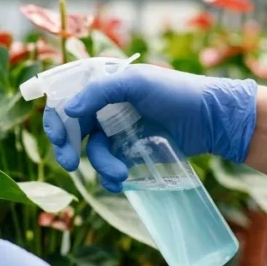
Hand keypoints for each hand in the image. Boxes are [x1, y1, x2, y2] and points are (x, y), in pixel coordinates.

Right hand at [43, 65, 257, 190]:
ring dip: (100, 165)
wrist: (211, 118)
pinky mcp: (131, 151)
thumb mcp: (137, 83)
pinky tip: (120, 182)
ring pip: (92, 152)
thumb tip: (68, 110)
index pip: (66, 99)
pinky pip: (110, 166)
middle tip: (70, 164)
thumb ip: (100, 92)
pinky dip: (110, 177)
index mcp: (103, 86)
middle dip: (67, 148)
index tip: (57, 137)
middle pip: (71, 130)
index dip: (55, 118)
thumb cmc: (176, 92)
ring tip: (119, 174)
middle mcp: (105, 107)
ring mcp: (118, 131)